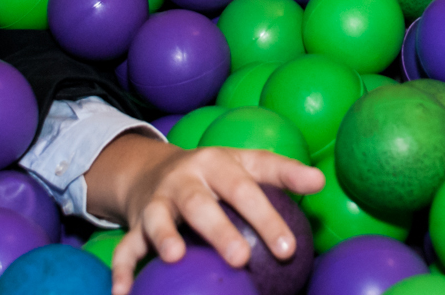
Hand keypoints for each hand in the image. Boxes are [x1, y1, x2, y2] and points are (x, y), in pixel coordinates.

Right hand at [87, 134, 324, 294]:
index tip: (289, 248)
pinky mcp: (136, 223)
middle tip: (242, 259)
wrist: (154, 168)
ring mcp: (159, 201)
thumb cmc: (216, 173)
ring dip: (165, 237)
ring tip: (177, 256)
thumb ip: (283, 174)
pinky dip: (123, 270)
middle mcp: (186, 180)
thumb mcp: (247, 164)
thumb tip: (321, 181)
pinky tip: (124, 293)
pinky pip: (126, 247)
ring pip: (159, 219)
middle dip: (220, 230)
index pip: (247, 187)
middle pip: (202, 204)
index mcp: (218, 163)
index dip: (267, 216)